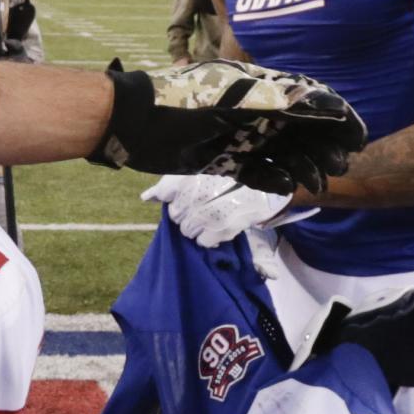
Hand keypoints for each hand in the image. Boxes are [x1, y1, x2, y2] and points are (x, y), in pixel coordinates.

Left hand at [92, 59, 367, 196]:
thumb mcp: (234, 97)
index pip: (311, 101)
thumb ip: (279, 100)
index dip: (338, 118)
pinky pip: (259, 173)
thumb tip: (327, 103)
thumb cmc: (183, 101)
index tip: (358, 138)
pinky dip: (273, 181)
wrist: (135, 123)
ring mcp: (243, 137)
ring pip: (285, 154)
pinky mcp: (226, 160)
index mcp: (262, 89)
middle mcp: (257, 112)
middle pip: (303, 131)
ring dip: (304, 167)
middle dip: (325, 148)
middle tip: (340, 166)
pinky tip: (285, 187)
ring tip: (316, 182)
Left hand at [142, 172, 294, 246]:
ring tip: (208, 219)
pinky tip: (216, 228)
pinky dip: (206, 238)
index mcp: (196, 172)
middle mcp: (204, 189)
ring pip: (187, 229)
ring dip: (194, 227)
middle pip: (176, 213)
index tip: (183, 196)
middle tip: (200, 208)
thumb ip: (170, 185)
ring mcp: (215, 209)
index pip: (167, 191)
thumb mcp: (199, 175)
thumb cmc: (230, 179)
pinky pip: (203, 241)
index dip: (173, 197)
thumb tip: (146, 198)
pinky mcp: (227, 227)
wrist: (268, 188)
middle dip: (184, 214)